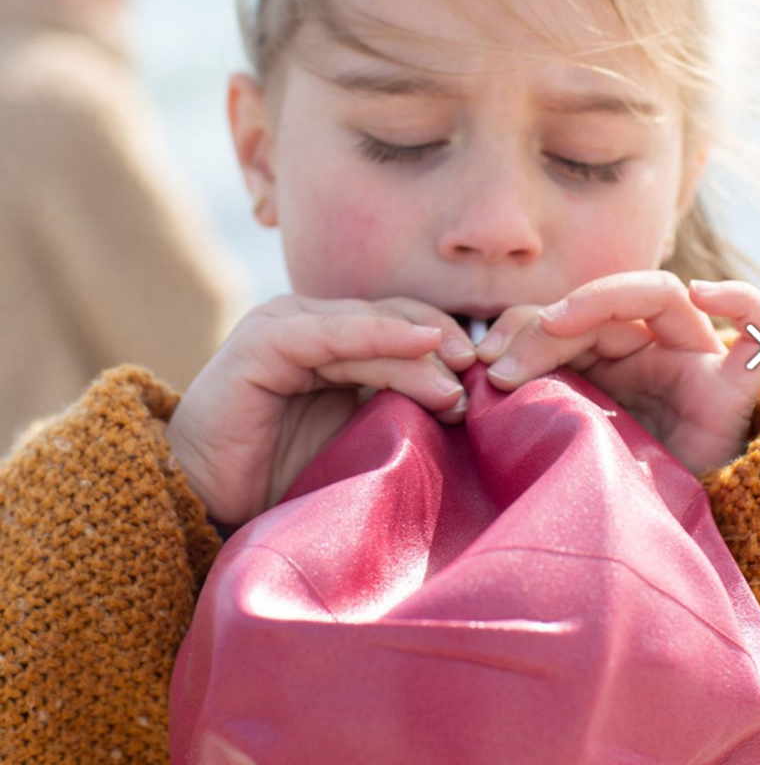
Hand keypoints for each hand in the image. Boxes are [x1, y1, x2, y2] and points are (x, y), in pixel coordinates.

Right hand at [166, 295, 475, 524]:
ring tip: (457, 384)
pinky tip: (420, 344)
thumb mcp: (357, 436)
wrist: (209, 502)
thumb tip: (466, 403)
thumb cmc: (285, 477)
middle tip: (480, 376)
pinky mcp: (265, 340)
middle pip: (395, 319)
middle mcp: (314, 325)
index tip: (486, 377)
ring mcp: (287, 325)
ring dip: (418, 351)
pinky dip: (377, 336)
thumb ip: (398, 409)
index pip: (404, 328)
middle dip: (443, 344)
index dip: (447, 345)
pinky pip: (330, 333)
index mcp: (336, 343)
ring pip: (370, 326)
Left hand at [475, 271, 759, 475]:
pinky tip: (704, 293)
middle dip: (543, 328)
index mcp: (606, 363)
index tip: (483, 362)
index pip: (564, 319)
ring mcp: (690, 365)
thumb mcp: (561, 435)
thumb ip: (536, 397)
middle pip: (600, 309)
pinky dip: (739, 301)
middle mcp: (648, 354)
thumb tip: (486, 373)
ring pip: (658, 297)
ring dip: (597, 301)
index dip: (520, 328)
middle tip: (502, 369)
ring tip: (555, 324)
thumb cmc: (605, 486)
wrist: (659, 539)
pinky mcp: (732, 391)